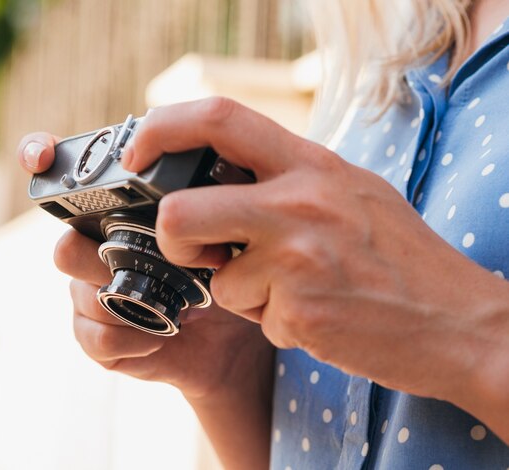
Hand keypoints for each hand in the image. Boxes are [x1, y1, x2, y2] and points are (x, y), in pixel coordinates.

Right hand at [16, 131, 272, 400]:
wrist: (229, 337)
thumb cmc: (220, 275)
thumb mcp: (216, 232)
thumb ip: (195, 206)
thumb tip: (186, 199)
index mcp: (115, 214)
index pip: (63, 178)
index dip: (39, 156)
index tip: (40, 158)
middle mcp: (95, 250)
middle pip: (66, 248)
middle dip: (107, 262)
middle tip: (154, 269)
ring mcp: (90, 294)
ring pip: (80, 294)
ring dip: (130, 305)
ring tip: (174, 309)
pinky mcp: (95, 337)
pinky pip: (94, 336)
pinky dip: (133, 338)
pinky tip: (161, 334)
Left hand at [122, 98, 508, 440]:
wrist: (457, 321)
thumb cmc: (399, 255)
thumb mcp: (348, 191)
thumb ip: (286, 178)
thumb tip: (219, 174)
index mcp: (311, 164)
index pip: (218, 118)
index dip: (162, 129)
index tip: (139, 152)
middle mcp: (300, 203)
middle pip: (181, 211)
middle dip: (172, 236)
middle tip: (194, 249)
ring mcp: (298, 259)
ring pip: (219, 279)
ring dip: (243, 292)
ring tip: (294, 289)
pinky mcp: (299, 313)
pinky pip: (254, 317)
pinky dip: (274, 321)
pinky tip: (316, 314)